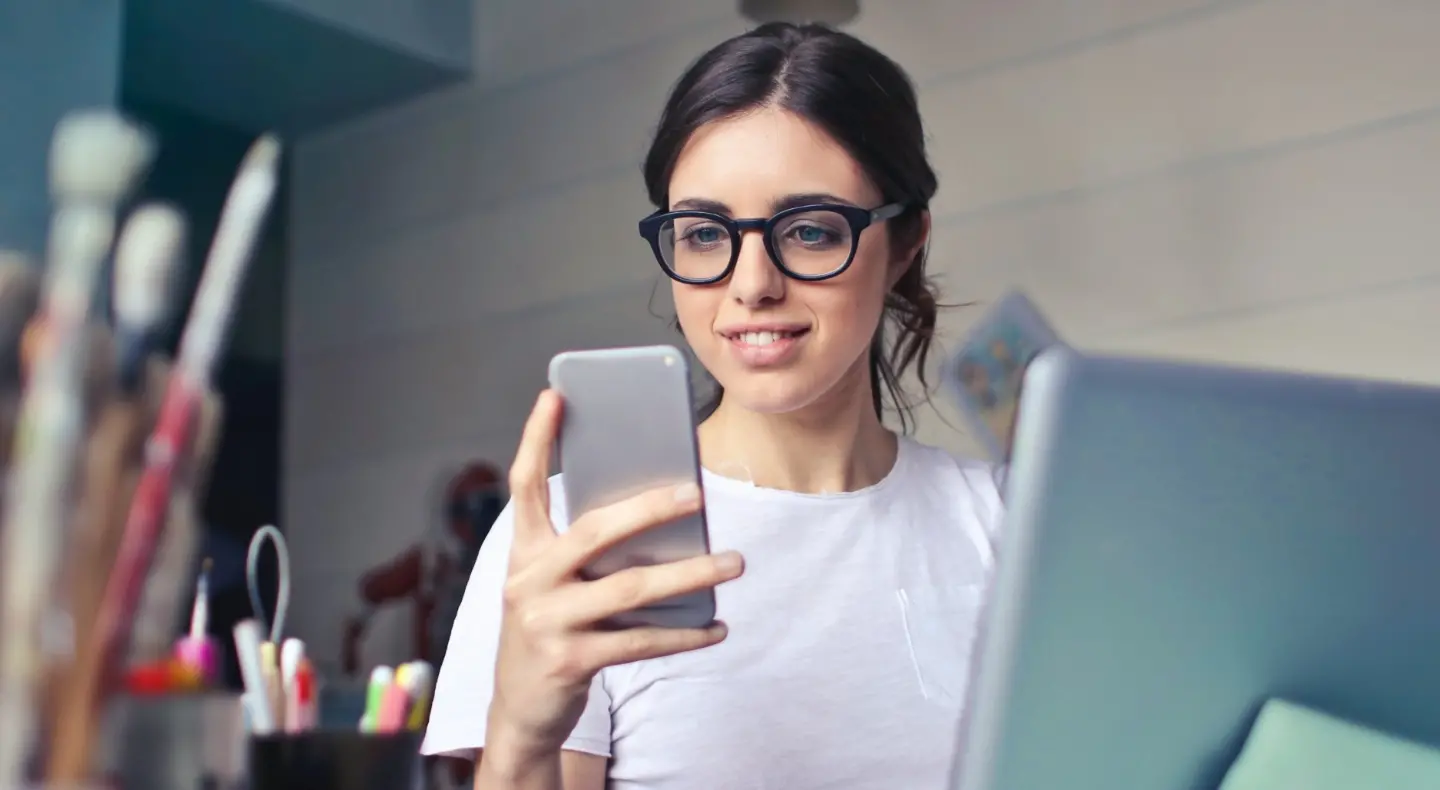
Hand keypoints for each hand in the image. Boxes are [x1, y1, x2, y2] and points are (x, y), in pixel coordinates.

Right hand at [487, 390, 742, 759]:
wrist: (520, 712)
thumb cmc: (550, 630)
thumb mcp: (552, 584)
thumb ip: (586, 551)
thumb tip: (662, 516)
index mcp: (523, 552)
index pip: (524, 485)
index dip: (535, 438)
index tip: (555, 395)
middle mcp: (528, 581)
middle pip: (595, 532)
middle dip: (649, 509)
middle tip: (696, 494)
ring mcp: (547, 622)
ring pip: (630, 588)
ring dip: (690, 573)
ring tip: (733, 561)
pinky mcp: (570, 661)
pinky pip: (641, 642)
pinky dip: (685, 635)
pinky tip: (717, 626)